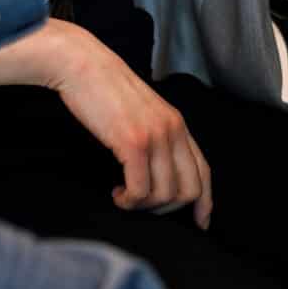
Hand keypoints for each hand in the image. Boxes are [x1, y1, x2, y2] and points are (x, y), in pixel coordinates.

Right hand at [43, 22, 213, 226]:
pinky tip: (116, 193)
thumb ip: (157, 135)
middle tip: (142, 206)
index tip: (200, 223)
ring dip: (143, 206)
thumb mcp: (143, 112)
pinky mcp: (133, 142)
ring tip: (124, 196)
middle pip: (189, 190)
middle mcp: (174, 130)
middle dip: (166, 209)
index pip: (204, 171)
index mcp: (178, 123)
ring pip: (165, 194)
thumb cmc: (105, 90)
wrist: (83, 65)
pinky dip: (129, 201)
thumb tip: (158, 169)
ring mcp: (155, 136)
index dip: (204, 202)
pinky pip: (141, 189)